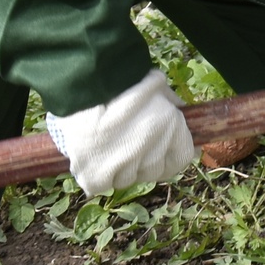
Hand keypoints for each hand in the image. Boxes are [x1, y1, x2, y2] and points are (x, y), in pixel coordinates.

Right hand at [43, 68, 196, 195]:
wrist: (81, 85)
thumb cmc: (122, 81)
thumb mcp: (158, 86)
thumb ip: (173, 107)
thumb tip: (183, 121)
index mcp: (170, 129)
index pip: (181, 159)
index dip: (172, 154)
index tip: (163, 149)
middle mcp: (151, 154)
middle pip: (153, 171)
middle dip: (146, 159)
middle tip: (130, 141)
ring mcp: (123, 170)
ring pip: (127, 179)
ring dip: (122, 167)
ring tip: (108, 144)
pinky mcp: (96, 178)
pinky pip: (103, 184)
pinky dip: (99, 174)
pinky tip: (93, 155)